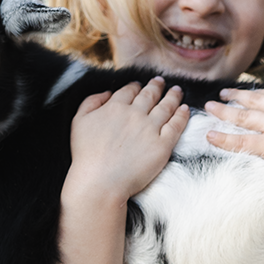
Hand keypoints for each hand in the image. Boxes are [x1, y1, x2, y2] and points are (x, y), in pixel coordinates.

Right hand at [69, 76, 188, 204]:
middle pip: (150, 95)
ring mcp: (150, 128)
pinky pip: (176, 125)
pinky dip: (181, 115)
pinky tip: (184, 109)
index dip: (136, 86)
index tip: (139, 85)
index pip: (129, 91)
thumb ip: (90, 102)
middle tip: (161, 81)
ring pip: (166, 106)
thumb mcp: (78, 121)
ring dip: (172, 96)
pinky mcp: (162, 145)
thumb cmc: (86, 156)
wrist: (100, 182)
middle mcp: (135, 114)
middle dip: (156, 86)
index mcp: (115, 106)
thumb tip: (107, 93)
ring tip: (177, 91)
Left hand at [204, 87, 263, 232]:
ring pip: (243, 116)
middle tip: (222, 94)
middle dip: (236, 96)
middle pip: (255, 100)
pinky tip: (209, 136)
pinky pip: (240, 140)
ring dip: (224, 111)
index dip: (257, 92)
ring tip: (210, 108)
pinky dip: (223, 138)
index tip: (247, 93)